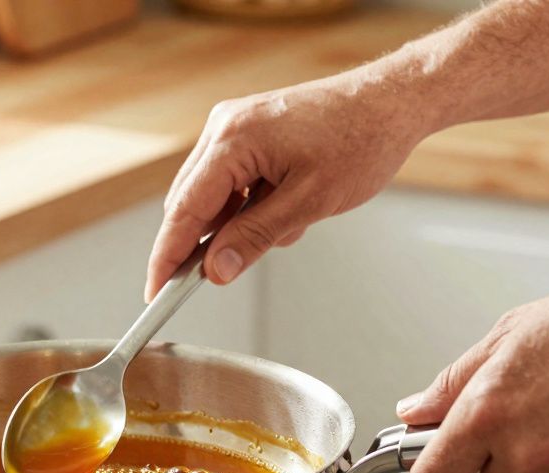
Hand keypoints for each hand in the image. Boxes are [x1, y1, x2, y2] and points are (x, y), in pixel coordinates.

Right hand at [146, 73, 431, 300]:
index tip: (157, 292)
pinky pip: (231, 181)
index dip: (167, 257)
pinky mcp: (249, 132)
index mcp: (233, 139)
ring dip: (236, 223)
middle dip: (205, 243)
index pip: (184, 210)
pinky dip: (249, 205)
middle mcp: (225, 127)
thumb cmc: (360, 141)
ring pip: (212, 195)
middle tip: (218, 277)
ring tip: (286, 224)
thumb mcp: (308, 203)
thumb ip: (255, 238)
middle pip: (189, 202)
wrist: (392, 103)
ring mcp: (235, 126)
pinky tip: (286, 209)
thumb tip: (216, 270)